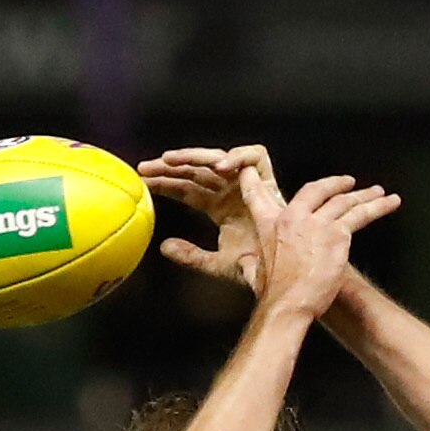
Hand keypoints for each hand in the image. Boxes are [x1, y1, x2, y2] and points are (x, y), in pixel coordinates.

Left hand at [143, 144, 272, 292]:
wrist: (285, 274)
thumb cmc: (257, 268)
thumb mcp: (218, 264)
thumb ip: (191, 256)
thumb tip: (163, 247)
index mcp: (219, 207)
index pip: (187, 189)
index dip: (166, 184)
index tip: (143, 182)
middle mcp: (230, 192)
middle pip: (196, 171)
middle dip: (171, 166)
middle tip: (147, 167)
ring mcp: (248, 184)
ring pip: (218, 158)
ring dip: (195, 156)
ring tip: (171, 159)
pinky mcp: (268, 181)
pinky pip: (255, 157)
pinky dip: (239, 156)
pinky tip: (220, 166)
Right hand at [237, 162, 397, 322]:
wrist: (288, 304)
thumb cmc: (275, 294)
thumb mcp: (256, 270)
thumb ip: (255, 261)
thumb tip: (251, 265)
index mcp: (271, 224)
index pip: (259, 194)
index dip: (253, 179)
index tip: (250, 169)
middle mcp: (294, 216)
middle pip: (317, 190)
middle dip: (334, 184)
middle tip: (347, 182)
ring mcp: (317, 223)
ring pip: (345, 202)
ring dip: (364, 196)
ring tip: (377, 193)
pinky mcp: (337, 234)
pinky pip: (362, 215)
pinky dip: (378, 207)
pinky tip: (389, 203)